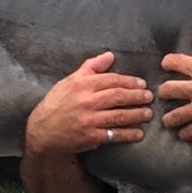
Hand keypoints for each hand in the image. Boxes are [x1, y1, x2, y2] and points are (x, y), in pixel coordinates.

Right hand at [24, 52, 152, 154]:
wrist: (42, 131)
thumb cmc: (56, 103)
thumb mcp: (70, 81)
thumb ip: (90, 67)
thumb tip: (110, 55)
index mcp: (82, 85)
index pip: (111, 80)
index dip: (129, 81)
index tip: (142, 83)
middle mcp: (86, 101)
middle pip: (118, 96)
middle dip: (137, 96)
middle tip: (149, 97)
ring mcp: (88, 120)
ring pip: (118, 116)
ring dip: (136, 114)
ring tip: (148, 113)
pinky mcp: (90, 137)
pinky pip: (113, 135)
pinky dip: (128, 134)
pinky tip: (138, 133)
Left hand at [158, 38, 191, 140]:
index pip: (176, 62)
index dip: (167, 62)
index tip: (165, 65)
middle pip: (168, 90)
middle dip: (163, 92)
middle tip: (165, 94)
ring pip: (174, 116)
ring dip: (169, 118)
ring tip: (169, 120)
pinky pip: (189, 132)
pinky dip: (185, 133)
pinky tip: (184, 132)